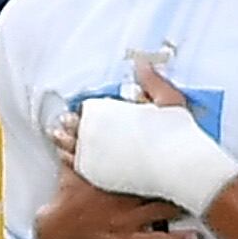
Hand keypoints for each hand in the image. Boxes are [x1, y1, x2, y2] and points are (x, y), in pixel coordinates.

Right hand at [33, 151, 207, 238]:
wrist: (57, 238)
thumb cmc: (66, 203)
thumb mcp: (70, 172)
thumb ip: (78, 150)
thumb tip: (70, 123)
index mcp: (111, 178)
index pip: (139, 162)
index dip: (160, 154)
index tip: (179, 145)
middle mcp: (121, 198)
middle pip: (157, 185)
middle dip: (178, 178)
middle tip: (200, 169)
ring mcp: (126, 221)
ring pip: (162, 211)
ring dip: (184, 205)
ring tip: (206, 199)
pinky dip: (178, 238)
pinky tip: (195, 235)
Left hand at [69, 61, 237, 212]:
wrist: (179, 167)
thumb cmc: (177, 135)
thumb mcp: (168, 99)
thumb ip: (151, 80)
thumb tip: (142, 63)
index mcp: (109, 112)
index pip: (90, 110)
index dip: (87, 113)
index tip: (81, 113)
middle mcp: (96, 132)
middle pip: (76, 127)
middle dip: (71, 125)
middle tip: (63, 124)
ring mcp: (95, 154)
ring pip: (71, 146)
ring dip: (64, 141)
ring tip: (58, 138)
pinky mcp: (98, 175)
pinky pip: (78, 166)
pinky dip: (71, 160)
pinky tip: (67, 159)